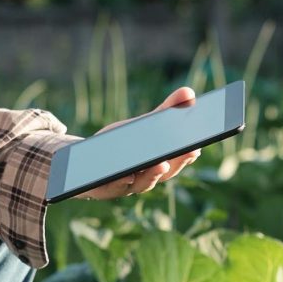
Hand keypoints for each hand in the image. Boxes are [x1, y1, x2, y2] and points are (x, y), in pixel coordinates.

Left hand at [77, 87, 200, 199]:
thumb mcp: (140, 125)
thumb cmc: (118, 144)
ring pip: (144, 183)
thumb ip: (164, 112)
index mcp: (158, 165)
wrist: (84, 160)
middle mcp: (146, 179)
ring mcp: (127, 186)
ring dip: (154, 174)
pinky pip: (115, 186)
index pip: (177, 162)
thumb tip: (189, 93)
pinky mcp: (106, 188)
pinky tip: (126, 172)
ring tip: (162, 163)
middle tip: (190, 151)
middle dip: (178, 162)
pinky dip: (122, 180)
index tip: (198, 146)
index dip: (188, 156)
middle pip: (165, 173)